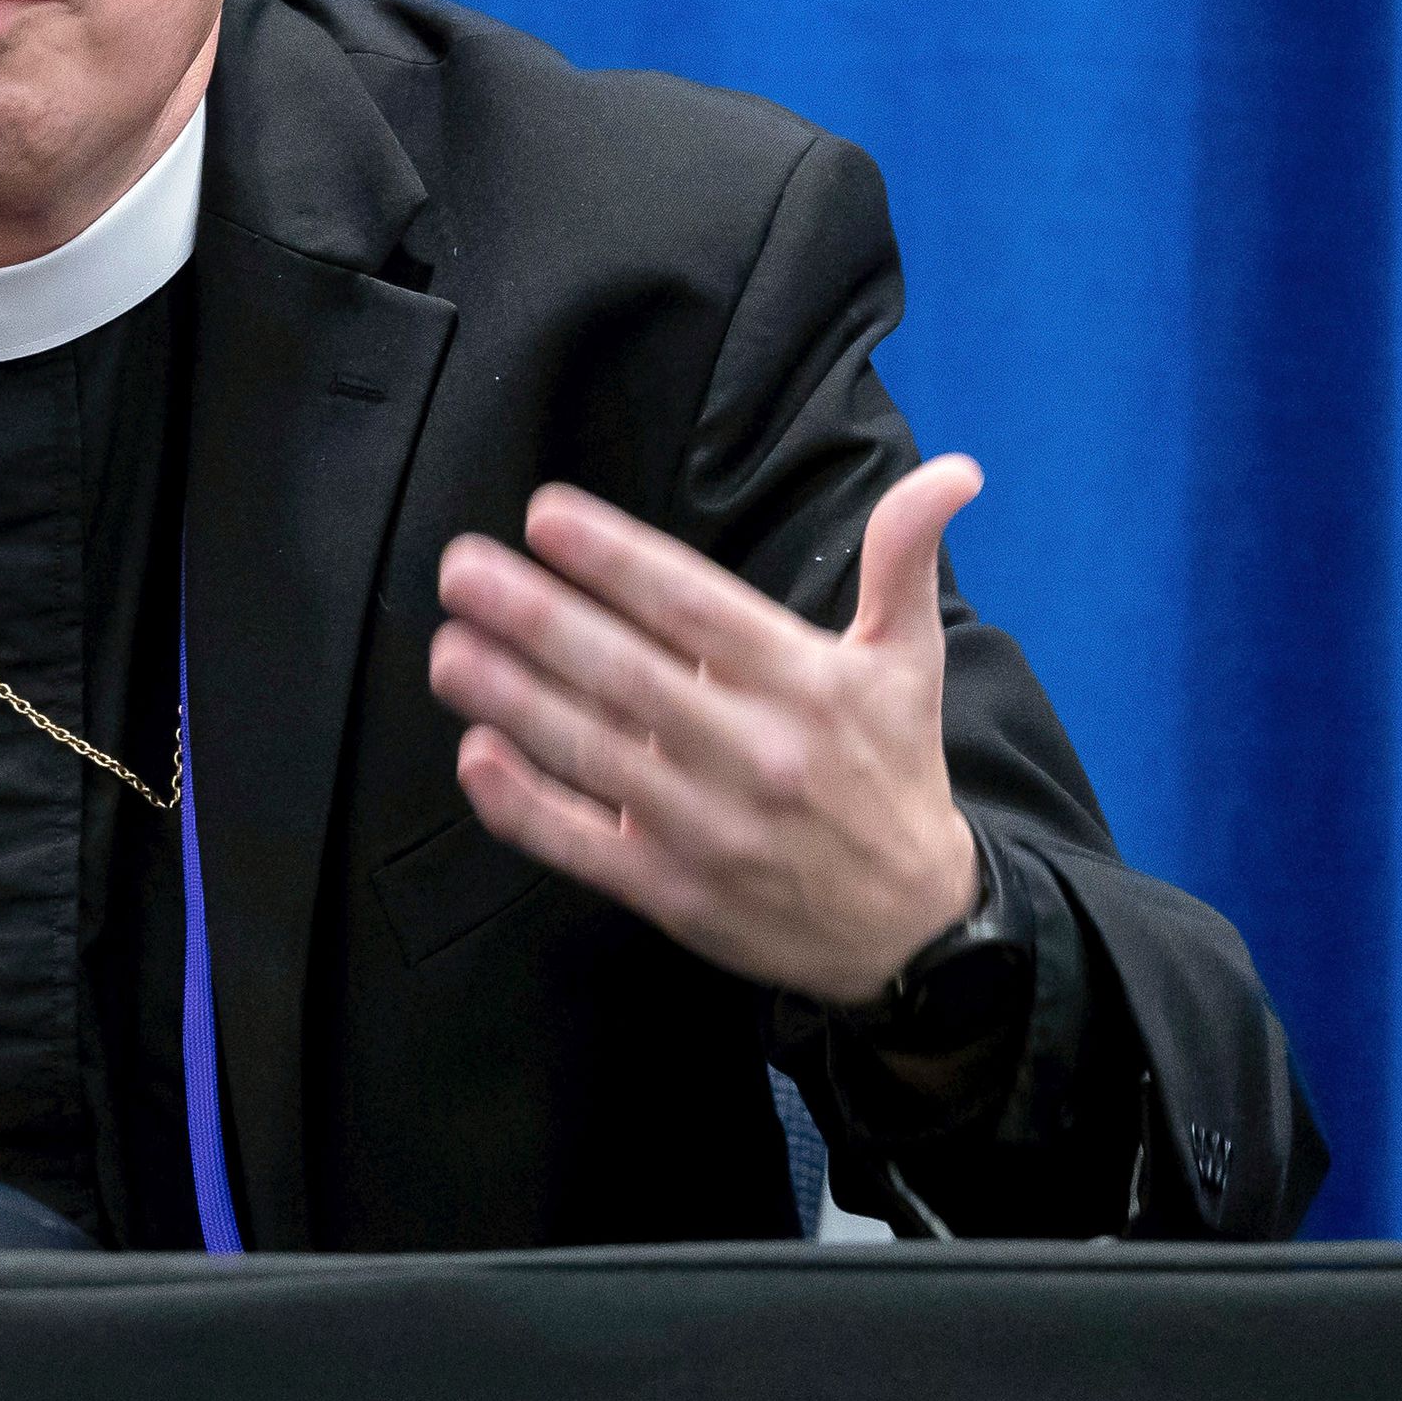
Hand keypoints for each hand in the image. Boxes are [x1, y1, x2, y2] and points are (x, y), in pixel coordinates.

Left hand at [427, 461, 987, 1005]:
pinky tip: (474, 755)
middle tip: (461, 569)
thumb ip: (905, 559)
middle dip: (536, 617)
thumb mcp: (909, 661)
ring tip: (448, 648)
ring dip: (511, 697)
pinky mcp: (673, 890)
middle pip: (625, 672)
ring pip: (592, 752)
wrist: (916, 930)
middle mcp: (751, 750)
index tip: (545, 515)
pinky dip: (524, 804)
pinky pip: (582, 843)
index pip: (693, 606)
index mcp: (801, 683)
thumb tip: (953, 470)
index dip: (616, 559)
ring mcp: (706, 826)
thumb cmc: (893, 774)